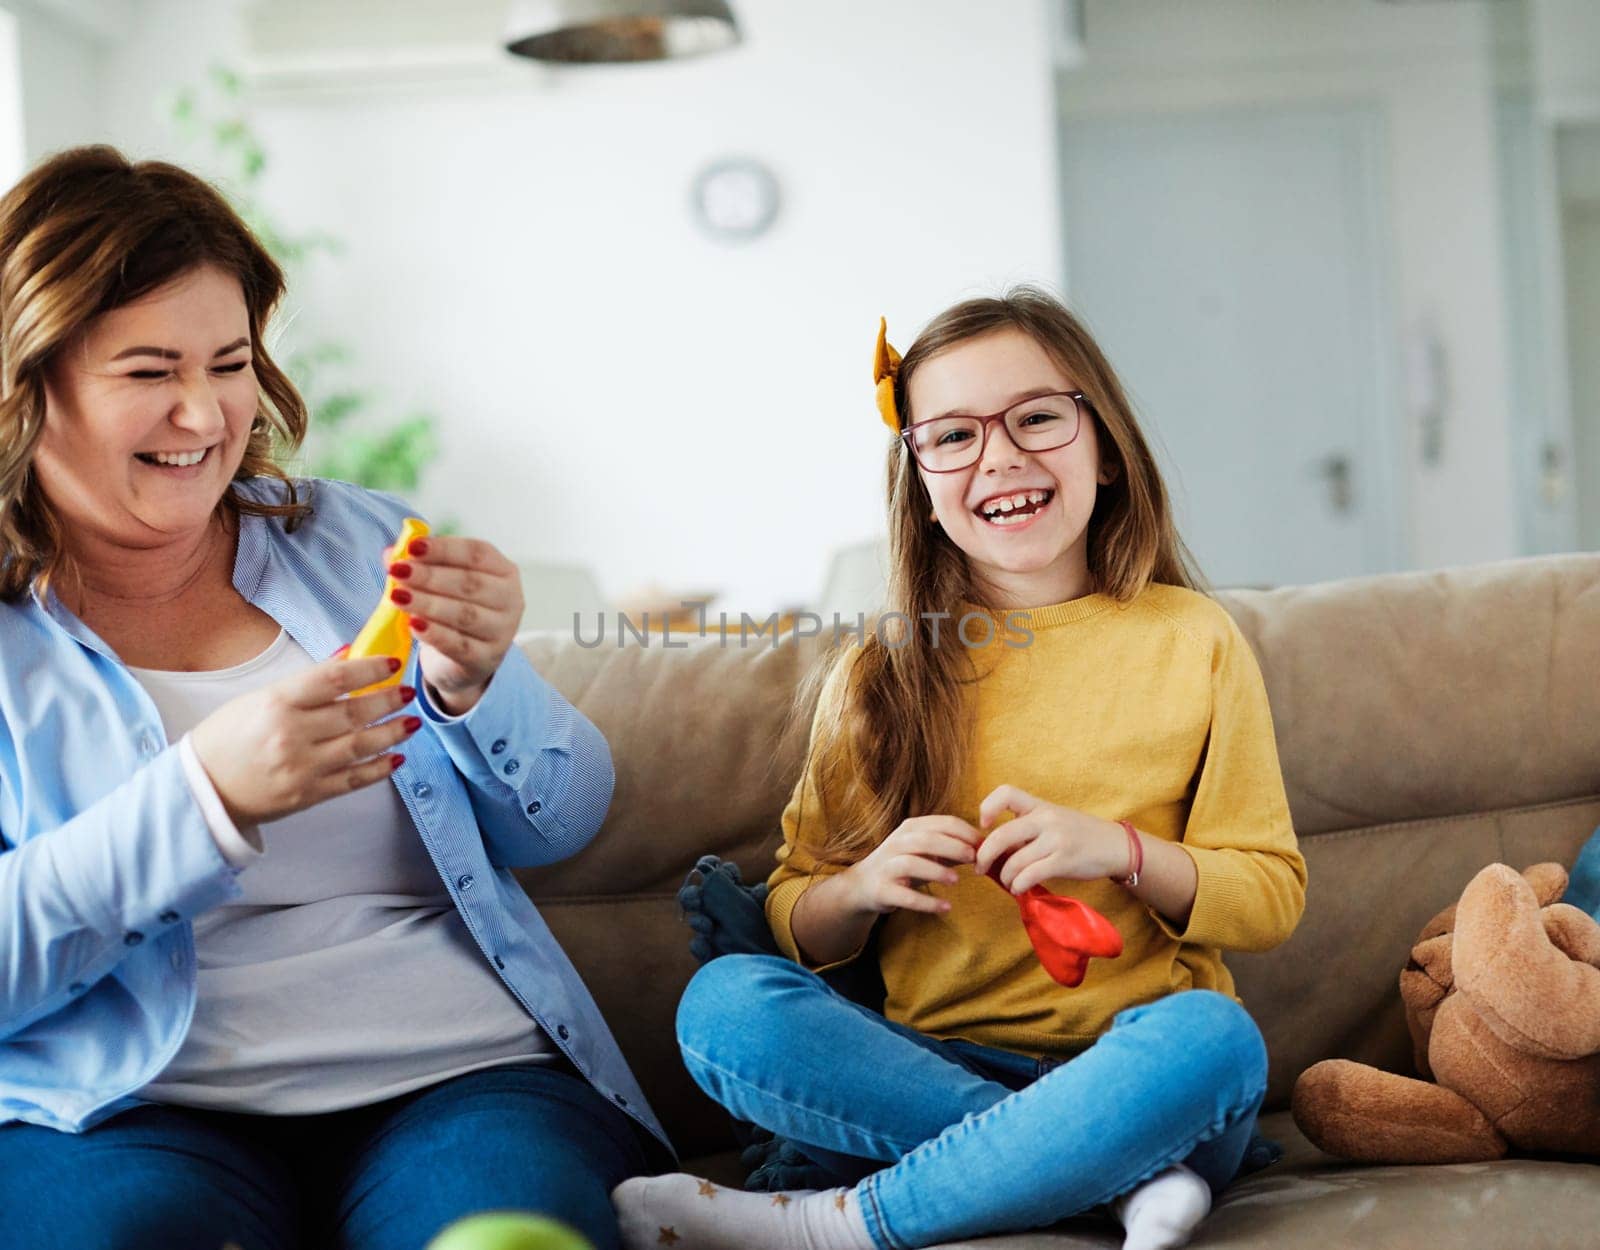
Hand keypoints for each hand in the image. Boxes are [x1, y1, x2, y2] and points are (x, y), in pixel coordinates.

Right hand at [189, 655, 420, 825]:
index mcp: (277, 702)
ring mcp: (302, 767)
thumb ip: (306, 682)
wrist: (203, 789)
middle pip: (354, 712)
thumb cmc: (229, 737)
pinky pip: (354, 780)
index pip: (334, 678)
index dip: (369, 669)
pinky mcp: (309, 795)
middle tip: (409, 691)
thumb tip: (347, 656)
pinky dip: (379, 769)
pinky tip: (397, 757)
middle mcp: (291, 733)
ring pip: (361, 746)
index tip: (392, 662)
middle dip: (389, 700)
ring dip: (393, 733)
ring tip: (412, 721)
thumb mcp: (259, 698)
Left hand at [387, 534, 524, 715]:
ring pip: (465, 614)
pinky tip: (413, 624)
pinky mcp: (486, 659)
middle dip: (430, 576)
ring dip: (428, 603)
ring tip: (398, 596)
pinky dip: (435, 634)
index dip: (444, 548)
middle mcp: (510, 599)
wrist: (463, 658)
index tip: (412, 546)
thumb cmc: (454, 610)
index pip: (477, 554)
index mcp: (503, 571)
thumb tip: (392, 552)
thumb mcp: (441, 584)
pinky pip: (460, 645)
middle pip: (471, 583)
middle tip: (398, 571)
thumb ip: (421, 565)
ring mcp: (502, 631)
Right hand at [840, 815, 980, 915]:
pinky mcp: (882, 890)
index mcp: (911, 828)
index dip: (967, 832)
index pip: (943, 823)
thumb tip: (985, 848)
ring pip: (911, 863)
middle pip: (927, 839)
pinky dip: (926, 902)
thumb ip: (953, 848)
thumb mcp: (926, 851)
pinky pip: (905, 896)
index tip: (985, 845)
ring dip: (936, 870)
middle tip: (974, 858)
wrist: (863, 885)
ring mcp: (887, 866)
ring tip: (957, 881)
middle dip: (953, 847)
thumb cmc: (903, 865)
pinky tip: (946, 907)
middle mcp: (897, 843)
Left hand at [973, 785, 1128, 893]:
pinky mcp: (1064, 860)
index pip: (1006, 793)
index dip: (988, 807)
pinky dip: (1019, 885)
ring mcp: (1056, 839)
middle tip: (979, 867)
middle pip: (1002, 835)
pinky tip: (1019, 888)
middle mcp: (1046, 819)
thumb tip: (996, 850)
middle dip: (984, 855)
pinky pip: (1031, 875)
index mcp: (1040, 806)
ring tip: (1008, 882)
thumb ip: (1027, 829)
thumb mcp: (1053, 821)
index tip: (984, 825)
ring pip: (1015, 861)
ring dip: (1005, 876)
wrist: (1115, 845)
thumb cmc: (1079, 834)